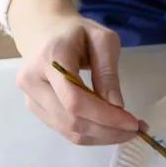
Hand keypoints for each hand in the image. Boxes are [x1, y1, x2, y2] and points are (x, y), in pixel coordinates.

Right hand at [9, 0, 141, 145]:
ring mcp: (30, 97)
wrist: (43, 29)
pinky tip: (108, 128)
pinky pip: (64, 129)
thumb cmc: (76, 32)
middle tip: (135, 129)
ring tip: (125, 130)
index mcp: (51, 58)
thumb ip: (108, 72)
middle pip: (71, 120)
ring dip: (100, 136)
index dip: (104, 117)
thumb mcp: (102, 40)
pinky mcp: (34, 108)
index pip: (75, 99)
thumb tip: (116, 106)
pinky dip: (90, 134)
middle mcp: (33, 81)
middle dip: (107, 131)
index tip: (132, 123)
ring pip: (67, 130)